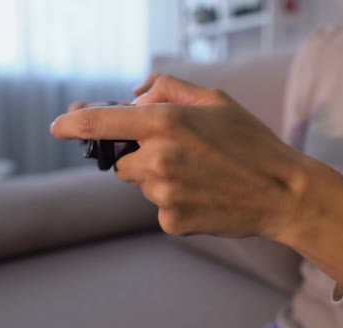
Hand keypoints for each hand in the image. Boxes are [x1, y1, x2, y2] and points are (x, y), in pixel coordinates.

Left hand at [54, 75, 304, 237]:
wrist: (283, 193)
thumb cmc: (251, 143)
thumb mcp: (215, 100)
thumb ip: (169, 89)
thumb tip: (136, 94)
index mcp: (166, 123)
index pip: (103, 122)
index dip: (75, 123)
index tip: (59, 126)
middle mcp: (158, 159)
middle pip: (122, 162)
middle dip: (140, 157)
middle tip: (178, 156)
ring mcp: (163, 195)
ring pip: (142, 185)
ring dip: (159, 180)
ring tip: (201, 177)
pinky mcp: (172, 222)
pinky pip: (160, 209)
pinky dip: (175, 202)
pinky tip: (205, 196)